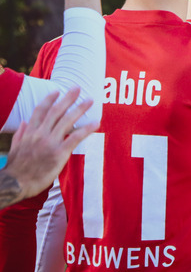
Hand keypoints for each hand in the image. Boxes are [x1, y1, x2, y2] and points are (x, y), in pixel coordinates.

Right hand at [1, 89, 96, 206]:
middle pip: (56, 112)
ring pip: (67, 121)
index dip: (49, 100)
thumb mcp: (14, 148)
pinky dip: (86, 129)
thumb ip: (20, 134)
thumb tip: (25, 122)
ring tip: (90, 101)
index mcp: (29, 133)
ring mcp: (50, 143)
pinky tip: (95, 123)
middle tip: (77, 88)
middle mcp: (40, 134)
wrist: (16, 184)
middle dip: (67, 98)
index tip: (56, 91)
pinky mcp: (59, 153)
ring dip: (80, 109)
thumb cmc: (16, 168)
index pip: (40, 111)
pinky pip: (75, 138)